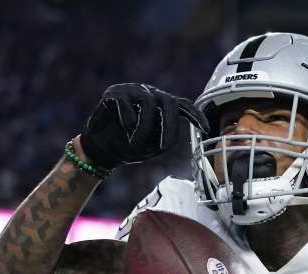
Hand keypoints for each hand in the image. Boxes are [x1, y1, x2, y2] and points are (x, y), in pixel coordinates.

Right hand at [80, 83, 208, 169]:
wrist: (101, 149)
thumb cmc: (129, 147)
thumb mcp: (151, 148)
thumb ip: (163, 141)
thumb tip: (170, 142)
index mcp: (162, 106)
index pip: (184, 105)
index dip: (195, 115)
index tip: (206, 129)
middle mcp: (150, 94)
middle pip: (169, 101)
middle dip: (169, 125)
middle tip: (164, 147)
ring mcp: (133, 90)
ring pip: (149, 103)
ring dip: (144, 129)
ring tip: (135, 144)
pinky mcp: (115, 92)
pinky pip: (127, 103)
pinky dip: (128, 120)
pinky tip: (124, 130)